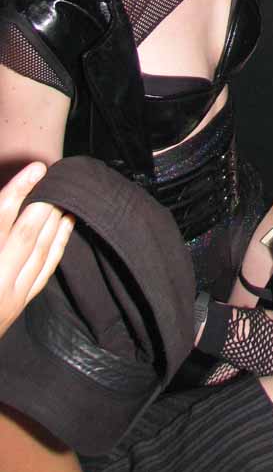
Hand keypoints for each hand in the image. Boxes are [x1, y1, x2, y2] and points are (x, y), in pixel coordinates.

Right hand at [0, 162, 73, 338]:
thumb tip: (5, 205)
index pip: (0, 218)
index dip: (18, 190)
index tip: (36, 168)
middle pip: (27, 231)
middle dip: (44, 202)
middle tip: (56, 177)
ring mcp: (11, 294)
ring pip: (42, 249)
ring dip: (56, 219)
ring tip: (65, 193)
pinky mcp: (20, 304)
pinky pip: (46, 269)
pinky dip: (59, 243)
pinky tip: (66, 225)